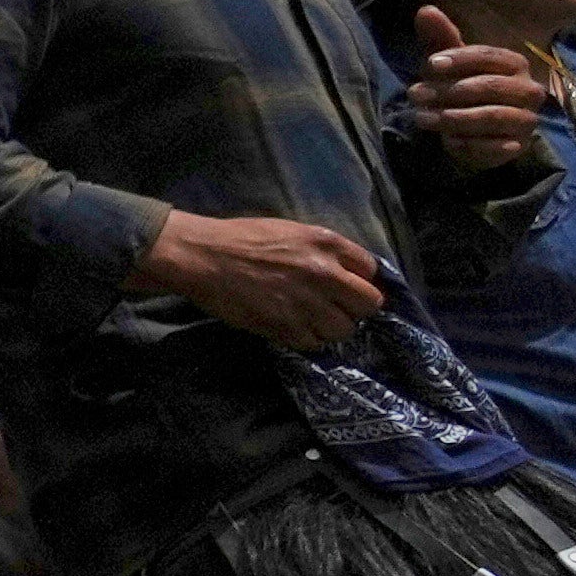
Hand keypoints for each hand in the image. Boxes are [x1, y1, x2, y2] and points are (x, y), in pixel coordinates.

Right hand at [141, 204, 396, 352]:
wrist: (204, 257)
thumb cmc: (242, 239)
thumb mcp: (292, 231)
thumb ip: (325, 251)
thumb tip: (346, 273)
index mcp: (327, 243)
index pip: (371, 269)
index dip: (360, 280)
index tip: (347, 286)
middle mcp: (325, 274)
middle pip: (369, 304)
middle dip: (356, 307)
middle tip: (336, 307)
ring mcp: (308, 303)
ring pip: (345, 329)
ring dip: (331, 327)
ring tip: (312, 320)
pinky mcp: (287, 327)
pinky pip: (315, 344)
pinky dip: (307, 339)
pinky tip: (292, 326)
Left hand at [402, 35, 552, 175]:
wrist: (475, 130)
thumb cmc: (461, 86)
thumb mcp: (448, 62)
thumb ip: (440, 37)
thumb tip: (425, 9)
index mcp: (513, 63)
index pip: (489, 56)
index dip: (460, 59)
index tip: (430, 64)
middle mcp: (528, 90)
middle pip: (490, 87)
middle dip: (449, 91)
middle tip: (414, 94)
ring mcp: (526, 119)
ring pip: (492, 117)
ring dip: (453, 118)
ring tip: (421, 118)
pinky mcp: (519, 146)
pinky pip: (495, 147)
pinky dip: (469, 144)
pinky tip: (447, 141)